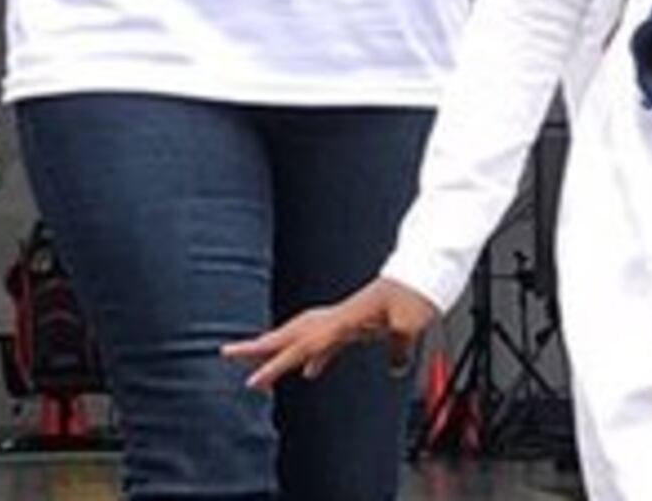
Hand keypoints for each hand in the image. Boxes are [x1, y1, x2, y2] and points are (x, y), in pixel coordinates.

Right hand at [224, 278, 439, 391]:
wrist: (424, 272)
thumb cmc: (415, 292)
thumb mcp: (410, 321)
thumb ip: (399, 344)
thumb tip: (396, 366)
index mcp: (344, 318)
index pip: (303, 345)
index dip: (276, 363)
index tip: (254, 379)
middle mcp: (337, 317)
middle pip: (289, 334)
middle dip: (257, 346)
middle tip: (227, 354)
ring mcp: (342, 318)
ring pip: (301, 335)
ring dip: (278, 349)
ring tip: (259, 369)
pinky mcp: (353, 321)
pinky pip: (324, 341)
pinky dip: (312, 356)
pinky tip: (312, 372)